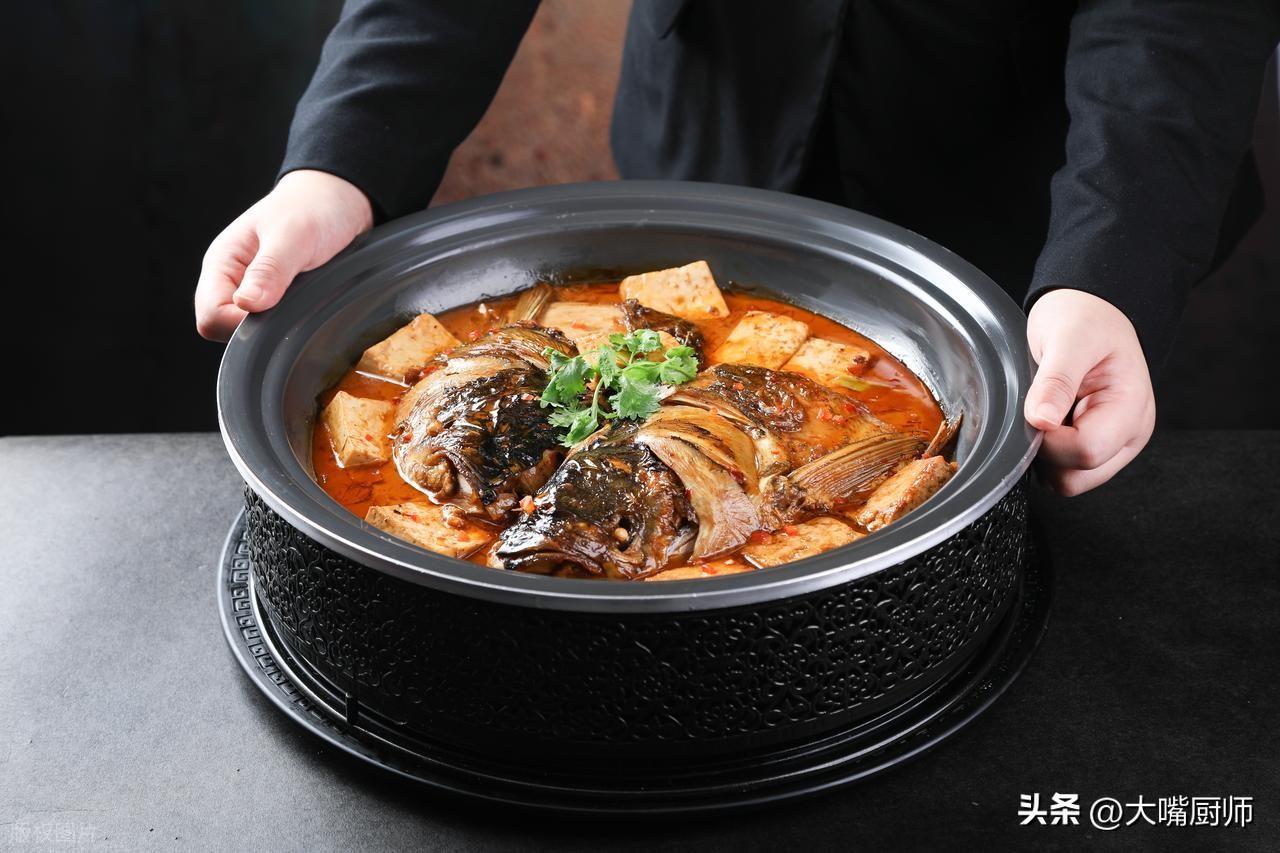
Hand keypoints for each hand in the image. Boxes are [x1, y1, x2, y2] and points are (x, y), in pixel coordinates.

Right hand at [194, 169, 373, 340]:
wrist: (338, 200)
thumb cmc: (312, 207)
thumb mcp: (293, 234)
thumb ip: (270, 269)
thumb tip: (247, 303)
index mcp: (223, 263)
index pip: (211, 316)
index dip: (239, 324)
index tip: (276, 312)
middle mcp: (233, 281)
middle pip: (227, 330)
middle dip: (260, 328)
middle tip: (295, 304)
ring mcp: (254, 292)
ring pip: (252, 332)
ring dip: (278, 326)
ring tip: (304, 299)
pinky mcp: (276, 300)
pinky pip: (275, 327)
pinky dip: (291, 323)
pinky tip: (308, 306)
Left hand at [1023, 289, 1155, 494]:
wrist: (1090, 310)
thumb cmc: (1085, 318)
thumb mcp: (1069, 337)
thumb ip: (1056, 380)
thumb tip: (1041, 420)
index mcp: (1130, 410)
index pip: (1086, 453)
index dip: (1050, 440)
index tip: (1036, 410)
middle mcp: (1128, 436)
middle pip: (1076, 478)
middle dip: (1046, 452)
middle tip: (1039, 409)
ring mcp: (1112, 445)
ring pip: (1068, 481)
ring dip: (1045, 455)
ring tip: (1045, 412)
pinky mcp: (1095, 449)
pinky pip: (1062, 471)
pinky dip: (1046, 455)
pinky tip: (1047, 421)